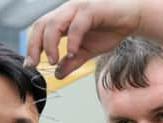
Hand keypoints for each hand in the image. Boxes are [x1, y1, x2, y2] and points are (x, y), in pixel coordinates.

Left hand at [25, 0, 144, 78]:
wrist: (133, 17)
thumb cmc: (110, 29)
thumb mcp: (87, 51)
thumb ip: (72, 61)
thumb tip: (58, 74)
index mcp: (63, 19)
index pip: (39, 30)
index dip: (32, 47)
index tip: (29, 65)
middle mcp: (66, 11)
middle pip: (41, 25)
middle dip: (34, 45)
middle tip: (34, 64)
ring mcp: (78, 8)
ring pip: (54, 23)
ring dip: (50, 43)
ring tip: (53, 60)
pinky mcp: (91, 9)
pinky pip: (76, 25)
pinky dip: (72, 40)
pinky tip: (72, 53)